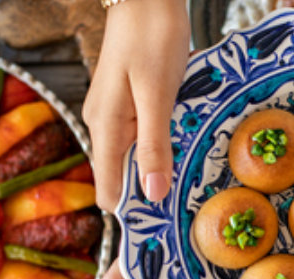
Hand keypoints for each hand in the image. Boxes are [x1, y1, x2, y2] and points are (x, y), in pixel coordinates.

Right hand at [83, 0, 189, 210]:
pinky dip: (160, 146)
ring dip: (159, 169)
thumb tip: (152, 194)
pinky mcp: (126, 103)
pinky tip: (182, 144)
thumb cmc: (153, 37)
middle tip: (188, 202)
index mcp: (106, 127)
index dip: (134, 212)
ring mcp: (112, 114)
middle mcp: (103, 125)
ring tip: (190, 176)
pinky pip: (140, 138)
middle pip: (121, 178)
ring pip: (133, 158)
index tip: (165, 225)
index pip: (108, 191)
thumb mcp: (158, 94)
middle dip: (150, 193)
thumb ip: (154, 145)